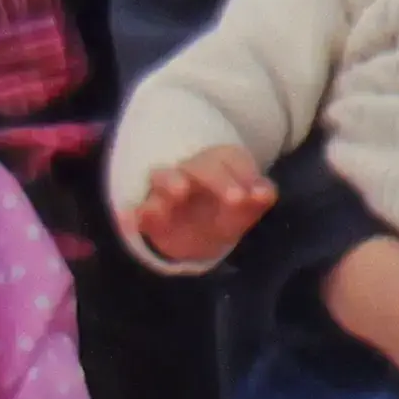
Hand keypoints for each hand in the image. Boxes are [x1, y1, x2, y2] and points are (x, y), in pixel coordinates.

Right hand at [126, 147, 273, 268]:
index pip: (231, 158)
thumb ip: (256, 201)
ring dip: (171, 181)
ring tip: (180, 191)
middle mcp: (190, 170)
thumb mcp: (243, 212)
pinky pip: (140, 210)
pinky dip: (137, 214)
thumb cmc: (223, 215)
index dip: (245, 174)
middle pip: (201, 166)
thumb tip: (265, 193)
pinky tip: (133, 218)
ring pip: (164, 177)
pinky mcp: (148, 212)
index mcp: (218, 163)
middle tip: (236, 199)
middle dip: (219, 180)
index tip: (257, 196)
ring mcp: (165, 189)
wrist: (194, 240)